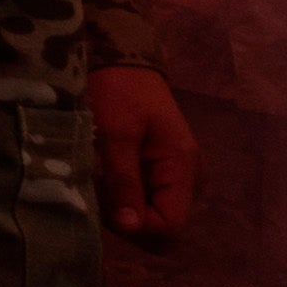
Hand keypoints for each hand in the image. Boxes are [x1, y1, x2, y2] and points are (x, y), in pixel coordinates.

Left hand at [90, 65, 202, 245]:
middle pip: (163, 227)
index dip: (135, 227)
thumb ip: (124, 181)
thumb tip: (130, 228)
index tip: (103, 206)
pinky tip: (104, 176)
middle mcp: (189, 180)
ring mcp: (177, 176)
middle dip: (128, 220)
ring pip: (152, 216)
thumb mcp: (116, 134)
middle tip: (97, 191)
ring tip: (98, 180)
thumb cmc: (120, 90)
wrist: (123, 58)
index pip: (169, 226)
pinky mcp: (162, 171)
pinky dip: (123, 196)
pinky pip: (146, 200)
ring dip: (122, 208)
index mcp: (183, 170)